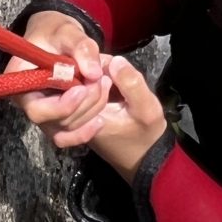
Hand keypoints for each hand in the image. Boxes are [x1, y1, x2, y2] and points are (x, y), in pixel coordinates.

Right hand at [5, 9, 110, 149]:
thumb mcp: (67, 31)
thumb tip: (93, 72)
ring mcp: (43, 114)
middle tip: (101, 80)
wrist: (58, 40)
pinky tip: (101, 120)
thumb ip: (80, 46)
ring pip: (66, 129)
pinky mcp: (56, 119)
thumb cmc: (56, 33)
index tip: (82, 89)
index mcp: (19, 82)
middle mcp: (28, 103)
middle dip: (83, 105)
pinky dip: (86, 131)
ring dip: (90, 111)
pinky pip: (69, 136)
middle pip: (54, 122)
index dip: (61, 106)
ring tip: (104, 84)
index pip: (36, 109)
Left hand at [88, 55, 167, 180]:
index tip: (115, 68)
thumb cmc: (146, 136)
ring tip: (116, 81)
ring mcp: (78, 120)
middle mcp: (76, 119)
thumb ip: (131, 83)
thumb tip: (114, 60)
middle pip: (74, 84)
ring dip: (96, 79)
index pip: (79, 81)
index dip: (95, 68)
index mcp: (86, 116)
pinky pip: (82, 98)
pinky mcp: (84, 119)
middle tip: (116, 73)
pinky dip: (95, 89)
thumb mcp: (147, 109)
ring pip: (77, 89)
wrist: (147, 161)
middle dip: (95, 72)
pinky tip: (111, 88)